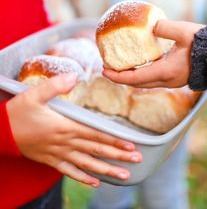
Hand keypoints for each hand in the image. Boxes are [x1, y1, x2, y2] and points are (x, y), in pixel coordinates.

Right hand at [7, 73, 141, 186]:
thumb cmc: (18, 114)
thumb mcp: (34, 95)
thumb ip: (55, 86)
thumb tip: (74, 76)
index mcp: (66, 127)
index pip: (96, 135)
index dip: (114, 140)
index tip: (131, 145)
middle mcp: (66, 143)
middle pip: (97, 151)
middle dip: (118, 155)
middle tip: (136, 160)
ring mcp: (59, 154)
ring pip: (88, 164)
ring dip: (107, 170)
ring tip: (124, 175)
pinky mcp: (51, 161)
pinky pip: (70, 172)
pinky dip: (83, 177)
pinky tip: (95, 181)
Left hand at [103, 20, 204, 87]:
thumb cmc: (205, 43)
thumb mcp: (184, 31)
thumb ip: (165, 28)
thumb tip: (150, 26)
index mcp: (166, 71)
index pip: (135, 79)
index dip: (117, 77)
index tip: (104, 70)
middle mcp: (167, 81)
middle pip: (137, 84)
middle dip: (120, 78)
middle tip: (107, 68)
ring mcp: (171, 82)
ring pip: (144, 84)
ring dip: (130, 78)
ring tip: (119, 68)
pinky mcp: (174, 80)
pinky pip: (152, 80)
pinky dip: (140, 76)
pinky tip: (137, 67)